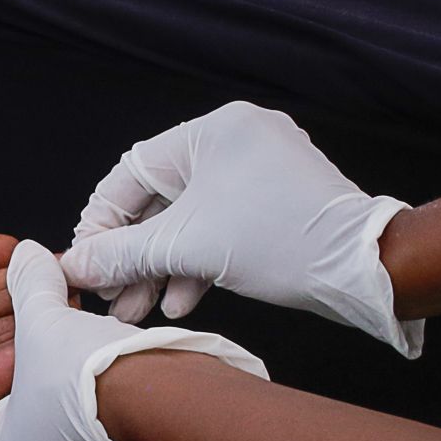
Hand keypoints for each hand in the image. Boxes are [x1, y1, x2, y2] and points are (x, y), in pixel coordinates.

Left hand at [0, 241, 266, 440]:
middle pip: (27, 410)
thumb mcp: (43, 318)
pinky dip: (104, 389)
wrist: (161, 397)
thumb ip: (30, 284)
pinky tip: (107, 351)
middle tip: (39, 331)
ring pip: (69, 415)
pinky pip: (106, 420)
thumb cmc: (84, 376)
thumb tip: (26, 256)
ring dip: (71, 376)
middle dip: (33, 368)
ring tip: (78, 333)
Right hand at [60, 102, 423, 357]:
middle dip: (133, 254)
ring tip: (137, 309)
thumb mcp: (189, 249)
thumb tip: (74, 264)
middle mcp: (237, 140)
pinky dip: (198, 261)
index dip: (101, 223)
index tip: (85, 264)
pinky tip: (181, 301)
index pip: (132, 173)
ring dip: (161, 266)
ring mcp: (261, 171)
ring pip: (191, 219)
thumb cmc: (283, 242)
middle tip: (108, 295)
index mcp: (213, 130)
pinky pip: (222, 226)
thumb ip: (123, 254)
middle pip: (161, 200)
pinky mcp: (277, 202)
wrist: (366, 269)